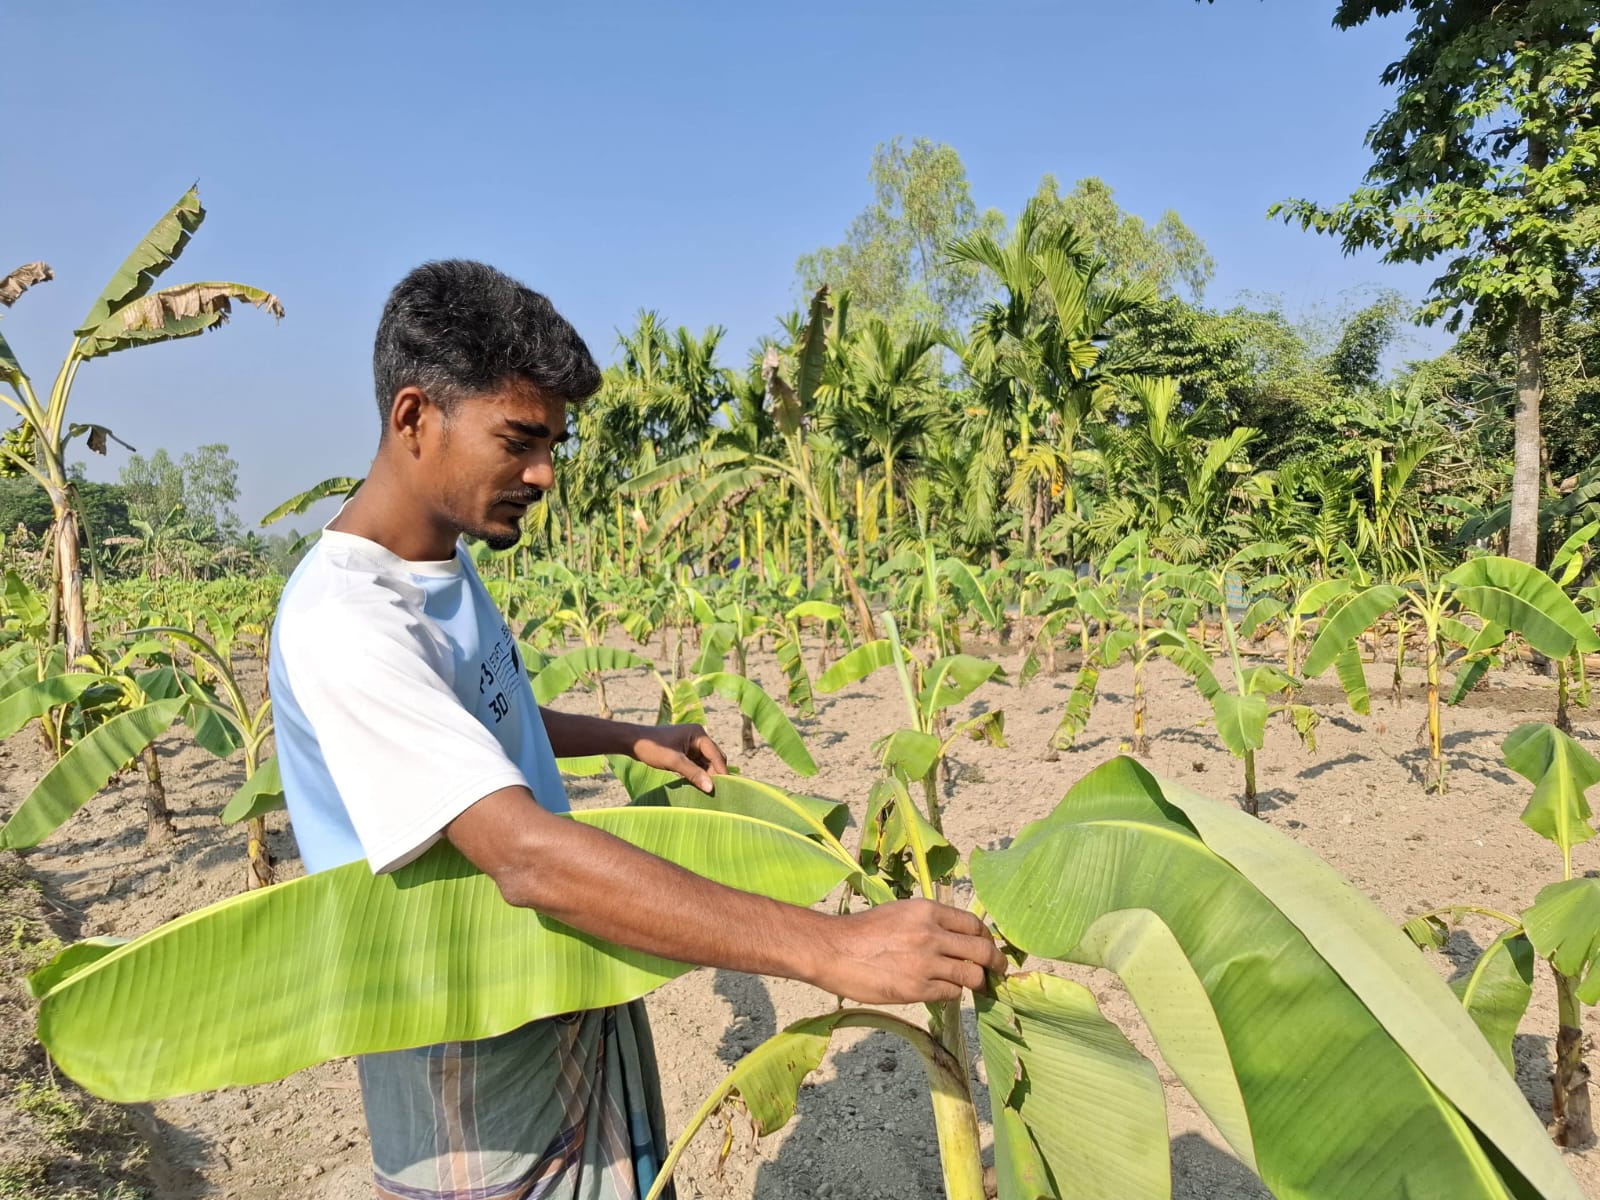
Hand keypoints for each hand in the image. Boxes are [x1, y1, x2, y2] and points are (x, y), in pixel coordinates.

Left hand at [630, 723, 728, 793]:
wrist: (633, 742)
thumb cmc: (653, 748)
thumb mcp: (674, 761)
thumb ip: (693, 773)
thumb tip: (711, 787)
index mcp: (698, 734)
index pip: (716, 755)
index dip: (721, 771)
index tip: (726, 788)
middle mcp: (698, 737)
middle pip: (714, 759)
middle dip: (715, 774)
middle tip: (717, 793)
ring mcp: (692, 745)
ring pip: (706, 763)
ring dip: (706, 776)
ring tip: (708, 792)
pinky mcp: (685, 752)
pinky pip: (697, 765)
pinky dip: (698, 774)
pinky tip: (698, 786)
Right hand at [809, 899, 1006, 1003]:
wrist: (834, 950)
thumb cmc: (863, 931)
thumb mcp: (900, 913)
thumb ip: (929, 922)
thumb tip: (955, 937)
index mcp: (928, 910)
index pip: (973, 924)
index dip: (986, 938)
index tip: (990, 947)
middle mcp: (931, 934)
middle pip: (981, 950)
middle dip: (996, 963)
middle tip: (999, 972)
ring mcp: (926, 963)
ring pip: (971, 975)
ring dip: (977, 982)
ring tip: (977, 986)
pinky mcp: (917, 988)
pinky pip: (951, 993)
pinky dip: (952, 993)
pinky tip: (944, 991)